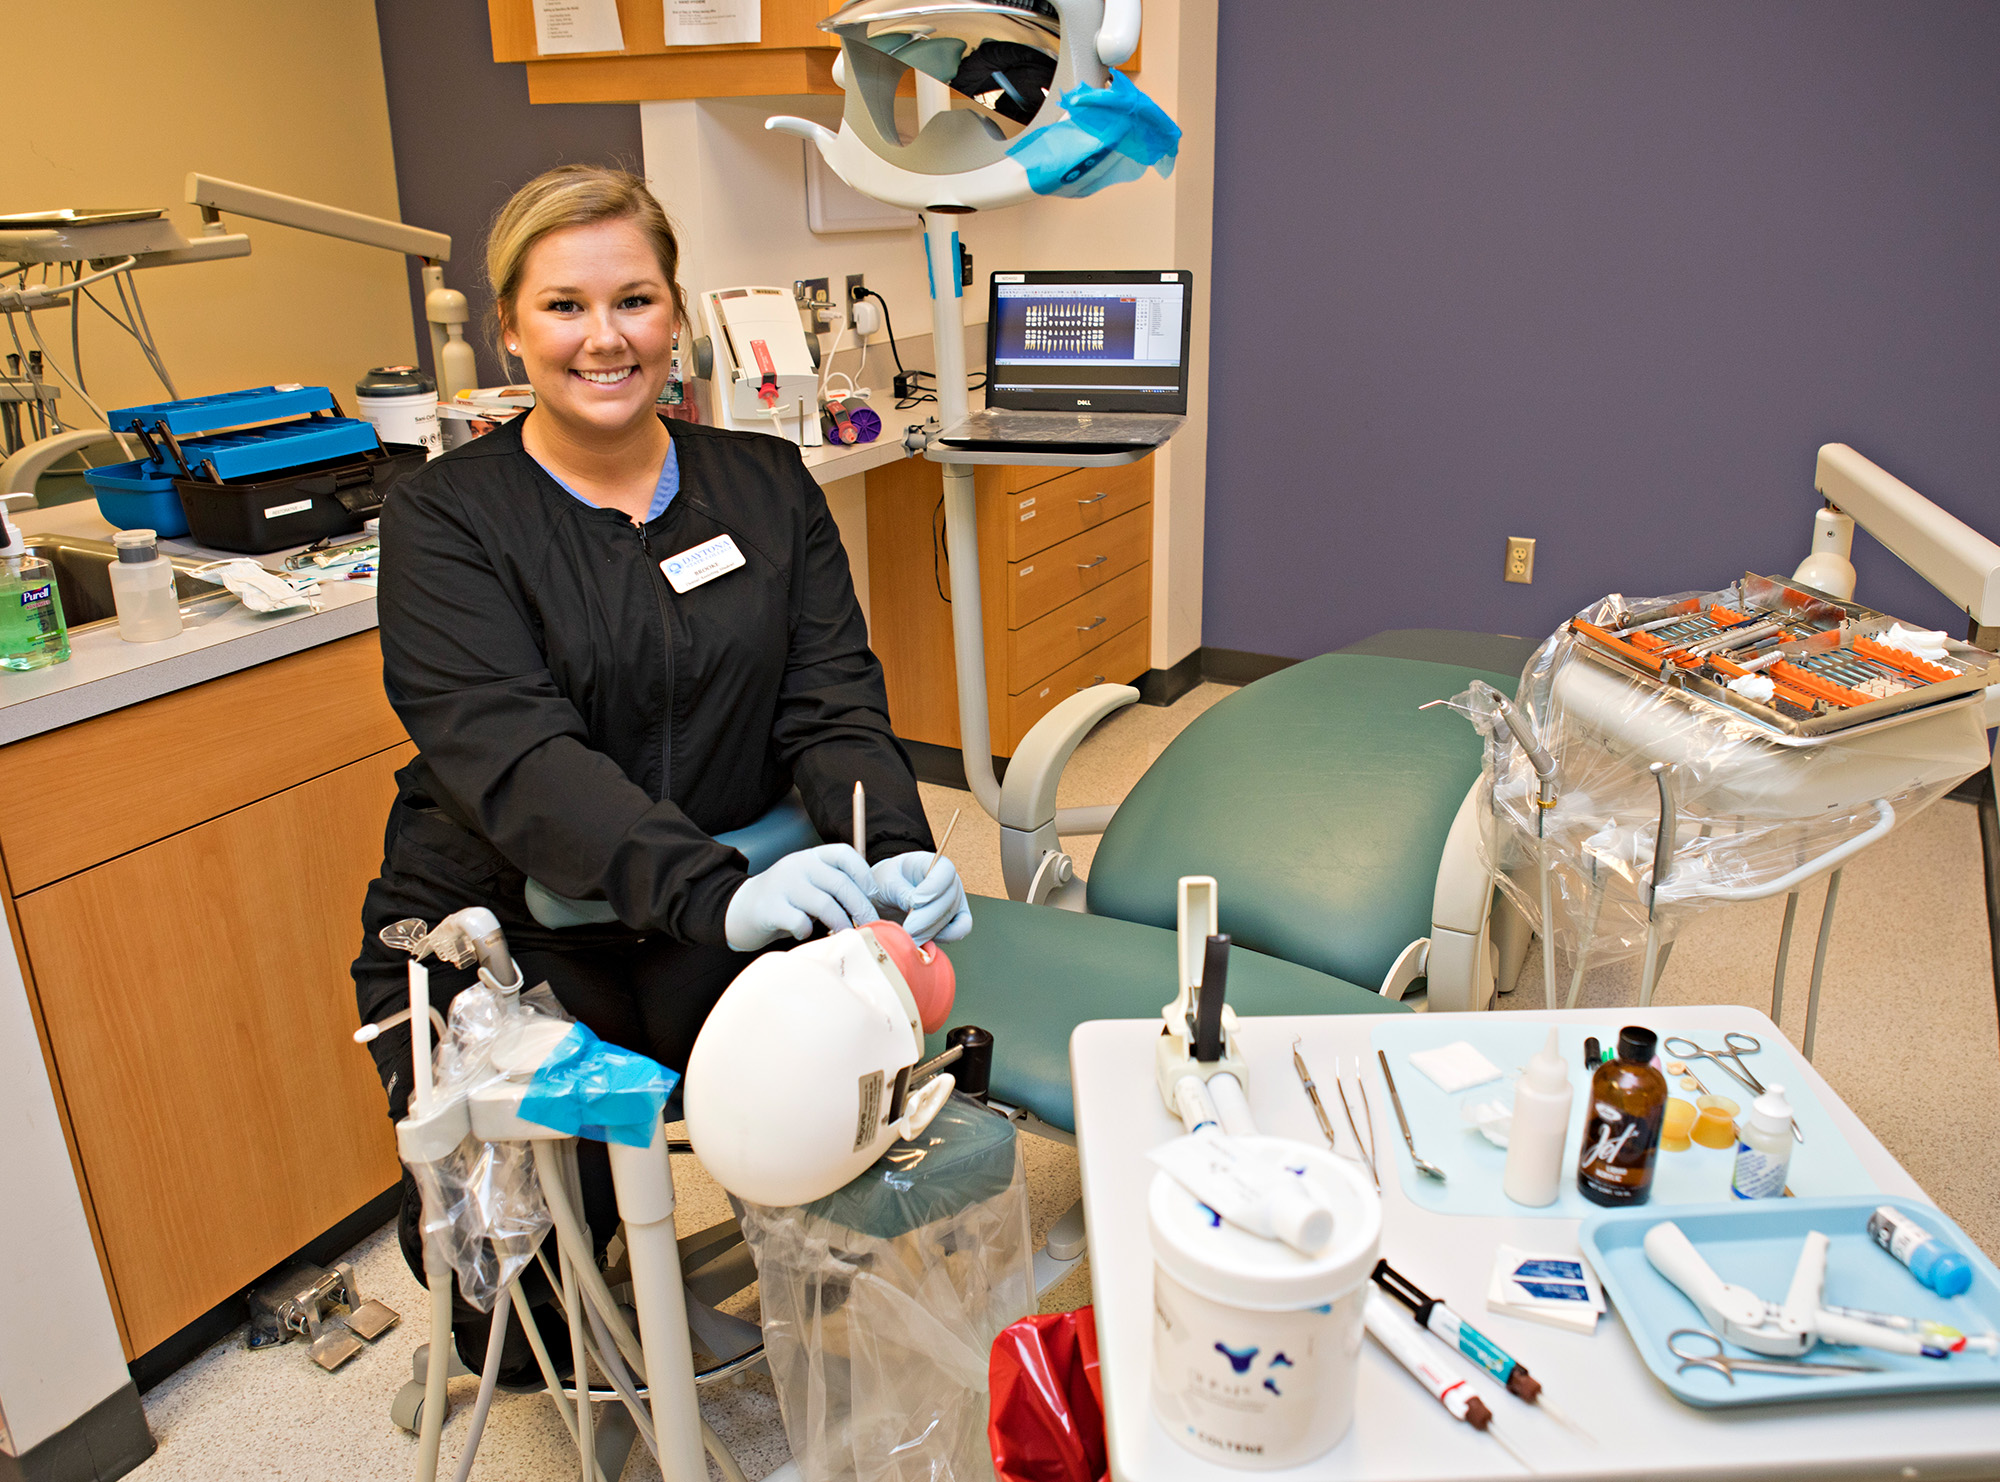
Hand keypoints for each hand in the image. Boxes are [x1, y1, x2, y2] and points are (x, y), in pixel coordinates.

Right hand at [725, 843, 878, 950]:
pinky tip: (804, 934)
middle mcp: (797, 865)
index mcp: (810, 856)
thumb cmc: (783, 901)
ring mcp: (783, 885)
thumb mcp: (807, 882)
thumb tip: (869, 905)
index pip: (844, 854)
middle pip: (840, 884)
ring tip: (843, 934)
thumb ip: (831, 886)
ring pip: (825, 904)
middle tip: (870, 925)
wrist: (738, 909)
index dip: (864, 874)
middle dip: (861, 907)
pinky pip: (800, 922)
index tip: (873, 895)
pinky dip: (808, 932)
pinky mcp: (770, 908)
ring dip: (840, 923)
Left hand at [870, 851, 971, 944]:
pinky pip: (960, 930)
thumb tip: (915, 907)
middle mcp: (950, 882)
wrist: (886, 896)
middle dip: (926, 919)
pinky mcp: (956, 920)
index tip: (914, 902)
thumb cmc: (888, 883)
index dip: (933, 888)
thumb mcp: (888, 881)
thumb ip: (902, 892)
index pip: (946, 871)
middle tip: (907, 929)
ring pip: (952, 918)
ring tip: (908, 937)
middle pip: (949, 900)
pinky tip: (923, 940)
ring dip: (929, 932)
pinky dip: (943, 938)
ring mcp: (955, 901)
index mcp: (934, 864)